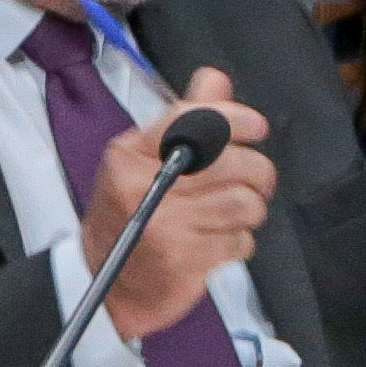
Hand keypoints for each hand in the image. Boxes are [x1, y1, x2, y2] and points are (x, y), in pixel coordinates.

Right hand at [77, 71, 281, 341]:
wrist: (108, 287)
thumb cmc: (131, 216)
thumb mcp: (144, 162)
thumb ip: (185, 119)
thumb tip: (215, 79)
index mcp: (130, 154)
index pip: (192, 118)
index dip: (235, 119)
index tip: (256, 128)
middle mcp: (143, 185)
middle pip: (235, 164)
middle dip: (257, 174)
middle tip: (254, 183)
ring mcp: (164, 224)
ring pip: (245, 203)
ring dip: (250, 212)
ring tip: (232, 216)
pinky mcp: (184, 259)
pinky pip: (241, 240)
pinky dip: (238, 243)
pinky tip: (216, 243)